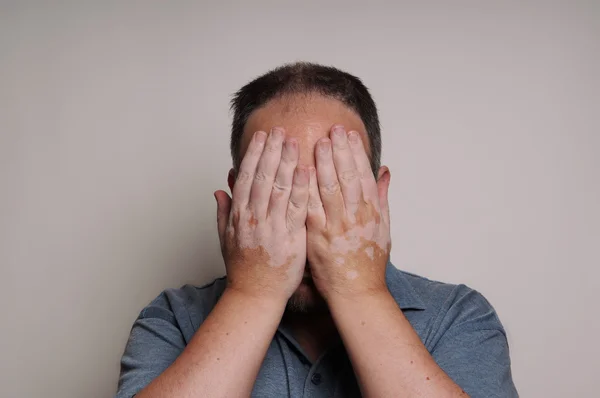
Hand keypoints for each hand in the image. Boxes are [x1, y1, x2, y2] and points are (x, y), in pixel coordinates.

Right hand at [215, 128, 308, 300]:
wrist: (255, 295)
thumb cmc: (243, 268)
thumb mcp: (225, 238)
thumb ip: (224, 211)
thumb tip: (220, 188)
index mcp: (239, 215)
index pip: (246, 177)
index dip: (255, 155)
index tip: (261, 137)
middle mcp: (254, 217)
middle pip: (263, 177)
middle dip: (272, 151)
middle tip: (280, 130)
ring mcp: (272, 226)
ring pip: (279, 188)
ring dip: (286, 162)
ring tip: (293, 141)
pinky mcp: (290, 237)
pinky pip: (297, 209)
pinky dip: (301, 189)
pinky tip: (307, 171)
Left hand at [306, 125, 390, 300]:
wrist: (357, 292)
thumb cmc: (370, 261)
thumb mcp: (384, 228)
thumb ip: (382, 197)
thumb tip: (385, 171)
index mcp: (372, 211)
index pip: (364, 174)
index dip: (356, 152)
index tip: (349, 134)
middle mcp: (356, 215)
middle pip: (348, 176)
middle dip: (340, 150)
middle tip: (333, 128)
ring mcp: (337, 225)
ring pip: (331, 188)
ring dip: (324, 163)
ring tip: (319, 141)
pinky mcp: (318, 236)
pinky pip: (311, 207)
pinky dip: (307, 189)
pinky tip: (301, 172)